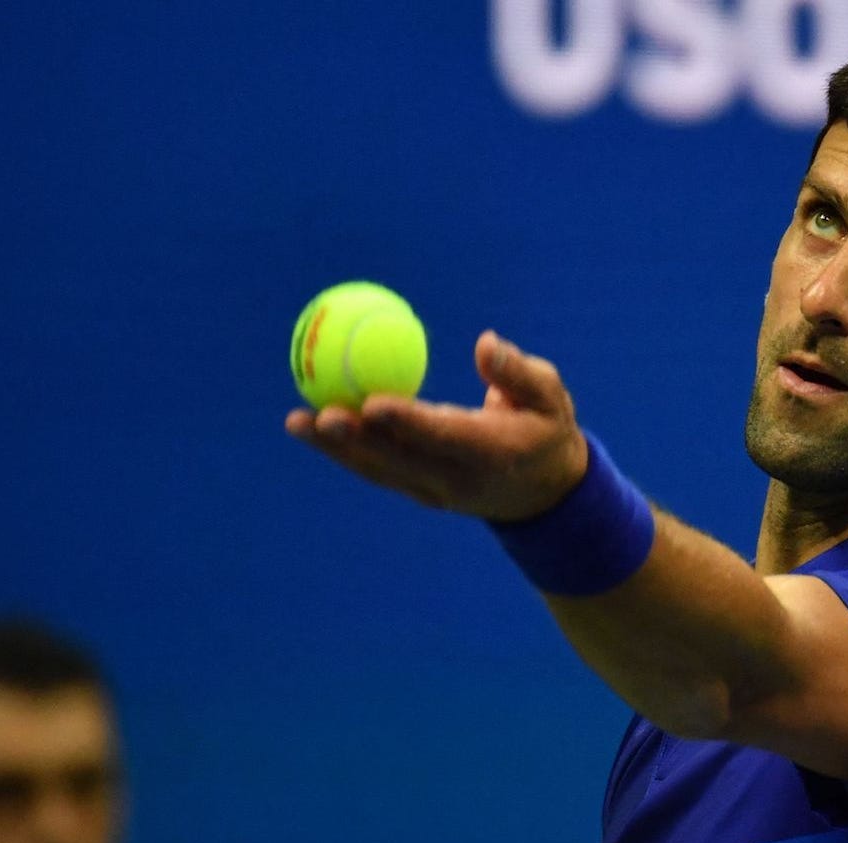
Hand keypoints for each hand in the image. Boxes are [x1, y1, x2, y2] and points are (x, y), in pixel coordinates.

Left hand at [284, 330, 589, 521]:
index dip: (407, 422)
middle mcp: (457, 480)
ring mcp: (434, 491)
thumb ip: (518, 372)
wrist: (546, 495)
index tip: (373, 402)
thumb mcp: (551, 397)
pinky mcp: (419, 490)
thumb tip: (484, 342)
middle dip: (356, 440)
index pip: (443, 437)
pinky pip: (377, 469)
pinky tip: (312, 428)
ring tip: (296, 423)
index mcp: (491, 453)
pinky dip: (344, 450)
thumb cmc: (548, 430)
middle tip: (318, 414)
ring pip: (379, 469)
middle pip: (398, 460)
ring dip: (336, 448)